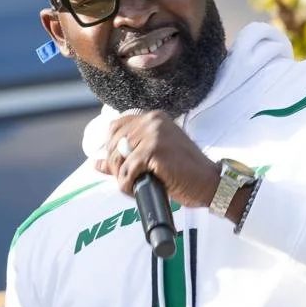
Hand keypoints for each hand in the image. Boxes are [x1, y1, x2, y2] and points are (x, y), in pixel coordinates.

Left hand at [96, 110, 219, 206]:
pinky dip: (128, 185)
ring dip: (122, 177)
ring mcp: (155, 134)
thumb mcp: (152, 160)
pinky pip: (127, 171)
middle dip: (116, 166)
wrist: (209, 183)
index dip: (111, 148)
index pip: (115, 127)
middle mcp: (153, 121)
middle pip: (113, 144)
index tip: (121, 165)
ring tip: (136, 185)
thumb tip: (95, 163)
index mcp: (153, 118)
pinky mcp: (155, 150)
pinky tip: (139, 189)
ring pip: (118, 159)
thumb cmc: (182, 172)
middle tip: (130, 179)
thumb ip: (125, 157)